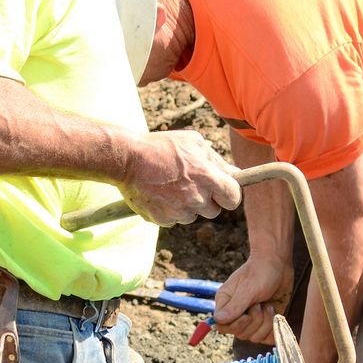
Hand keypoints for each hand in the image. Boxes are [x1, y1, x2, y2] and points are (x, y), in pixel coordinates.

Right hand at [119, 129, 240, 225]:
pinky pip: (174, 220)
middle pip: (214, 212)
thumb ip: (217, 160)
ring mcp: (179, 212)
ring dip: (187, 206)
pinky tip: (159, 193)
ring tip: (171, 186)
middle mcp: (196, 198)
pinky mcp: (163, 220)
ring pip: (193, 216)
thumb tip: (235, 173)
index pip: (233, 198)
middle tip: (191, 184)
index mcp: (207, 178)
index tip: (224, 191)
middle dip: (207, 200)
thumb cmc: (162, 147)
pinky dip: (169, 210)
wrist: (128, 160)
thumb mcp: (193, 143)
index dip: (230, 195)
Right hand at [212, 254, 292, 344]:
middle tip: (261, 302)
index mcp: (225, 304)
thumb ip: (235, 306)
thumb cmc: (260, 272)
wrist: (278, 264)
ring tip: (269, 305)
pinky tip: (276, 314)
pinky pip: (267, 338)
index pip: (223, 327)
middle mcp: (236, 314)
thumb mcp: (248, 289)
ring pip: (256, 337)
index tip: (248, 312)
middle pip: (241, 334)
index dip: (237, 324)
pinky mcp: (264, 322)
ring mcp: (251, 320)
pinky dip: (274, 329)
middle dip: (256, 320)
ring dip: (267, 321)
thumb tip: (217, 321)